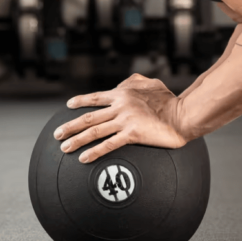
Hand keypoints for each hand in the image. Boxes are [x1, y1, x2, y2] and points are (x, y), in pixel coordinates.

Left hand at [53, 74, 188, 162]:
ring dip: (76, 140)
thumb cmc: (171, 100)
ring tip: (64, 148)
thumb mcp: (151, 83)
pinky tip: (84, 158)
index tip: (68, 106)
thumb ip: (134, 81)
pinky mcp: (133, 134)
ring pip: (94, 130)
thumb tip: (122, 83)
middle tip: (57, 134)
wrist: (184, 114)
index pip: (96, 97)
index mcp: (123, 93)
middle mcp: (121, 105)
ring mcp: (126, 120)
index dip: (80, 102)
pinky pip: (109, 144)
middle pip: (89, 116)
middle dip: (70, 126)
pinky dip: (94, 152)